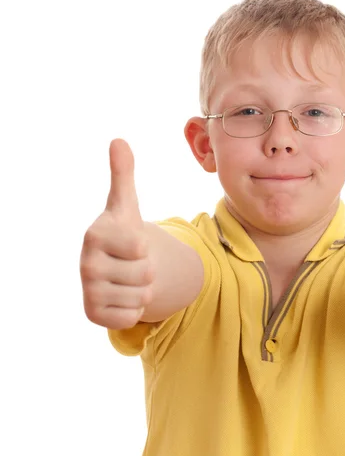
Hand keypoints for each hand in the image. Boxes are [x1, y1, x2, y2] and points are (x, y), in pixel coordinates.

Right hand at [80, 139, 153, 329]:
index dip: (145, 246)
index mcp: (95, 235)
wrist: (113, 267)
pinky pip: (132, 316)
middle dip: (147, 270)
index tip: (131, 242)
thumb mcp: (128, 204)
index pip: (141, 247)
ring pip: (142, 296)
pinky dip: (133, 309)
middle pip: (146, 274)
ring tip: (127, 278)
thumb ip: (124, 173)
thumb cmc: (123, 233)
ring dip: (142, 289)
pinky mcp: (94, 315)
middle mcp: (86, 264)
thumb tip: (118, 140)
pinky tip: (121, 296)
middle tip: (131, 263)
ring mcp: (88, 291)